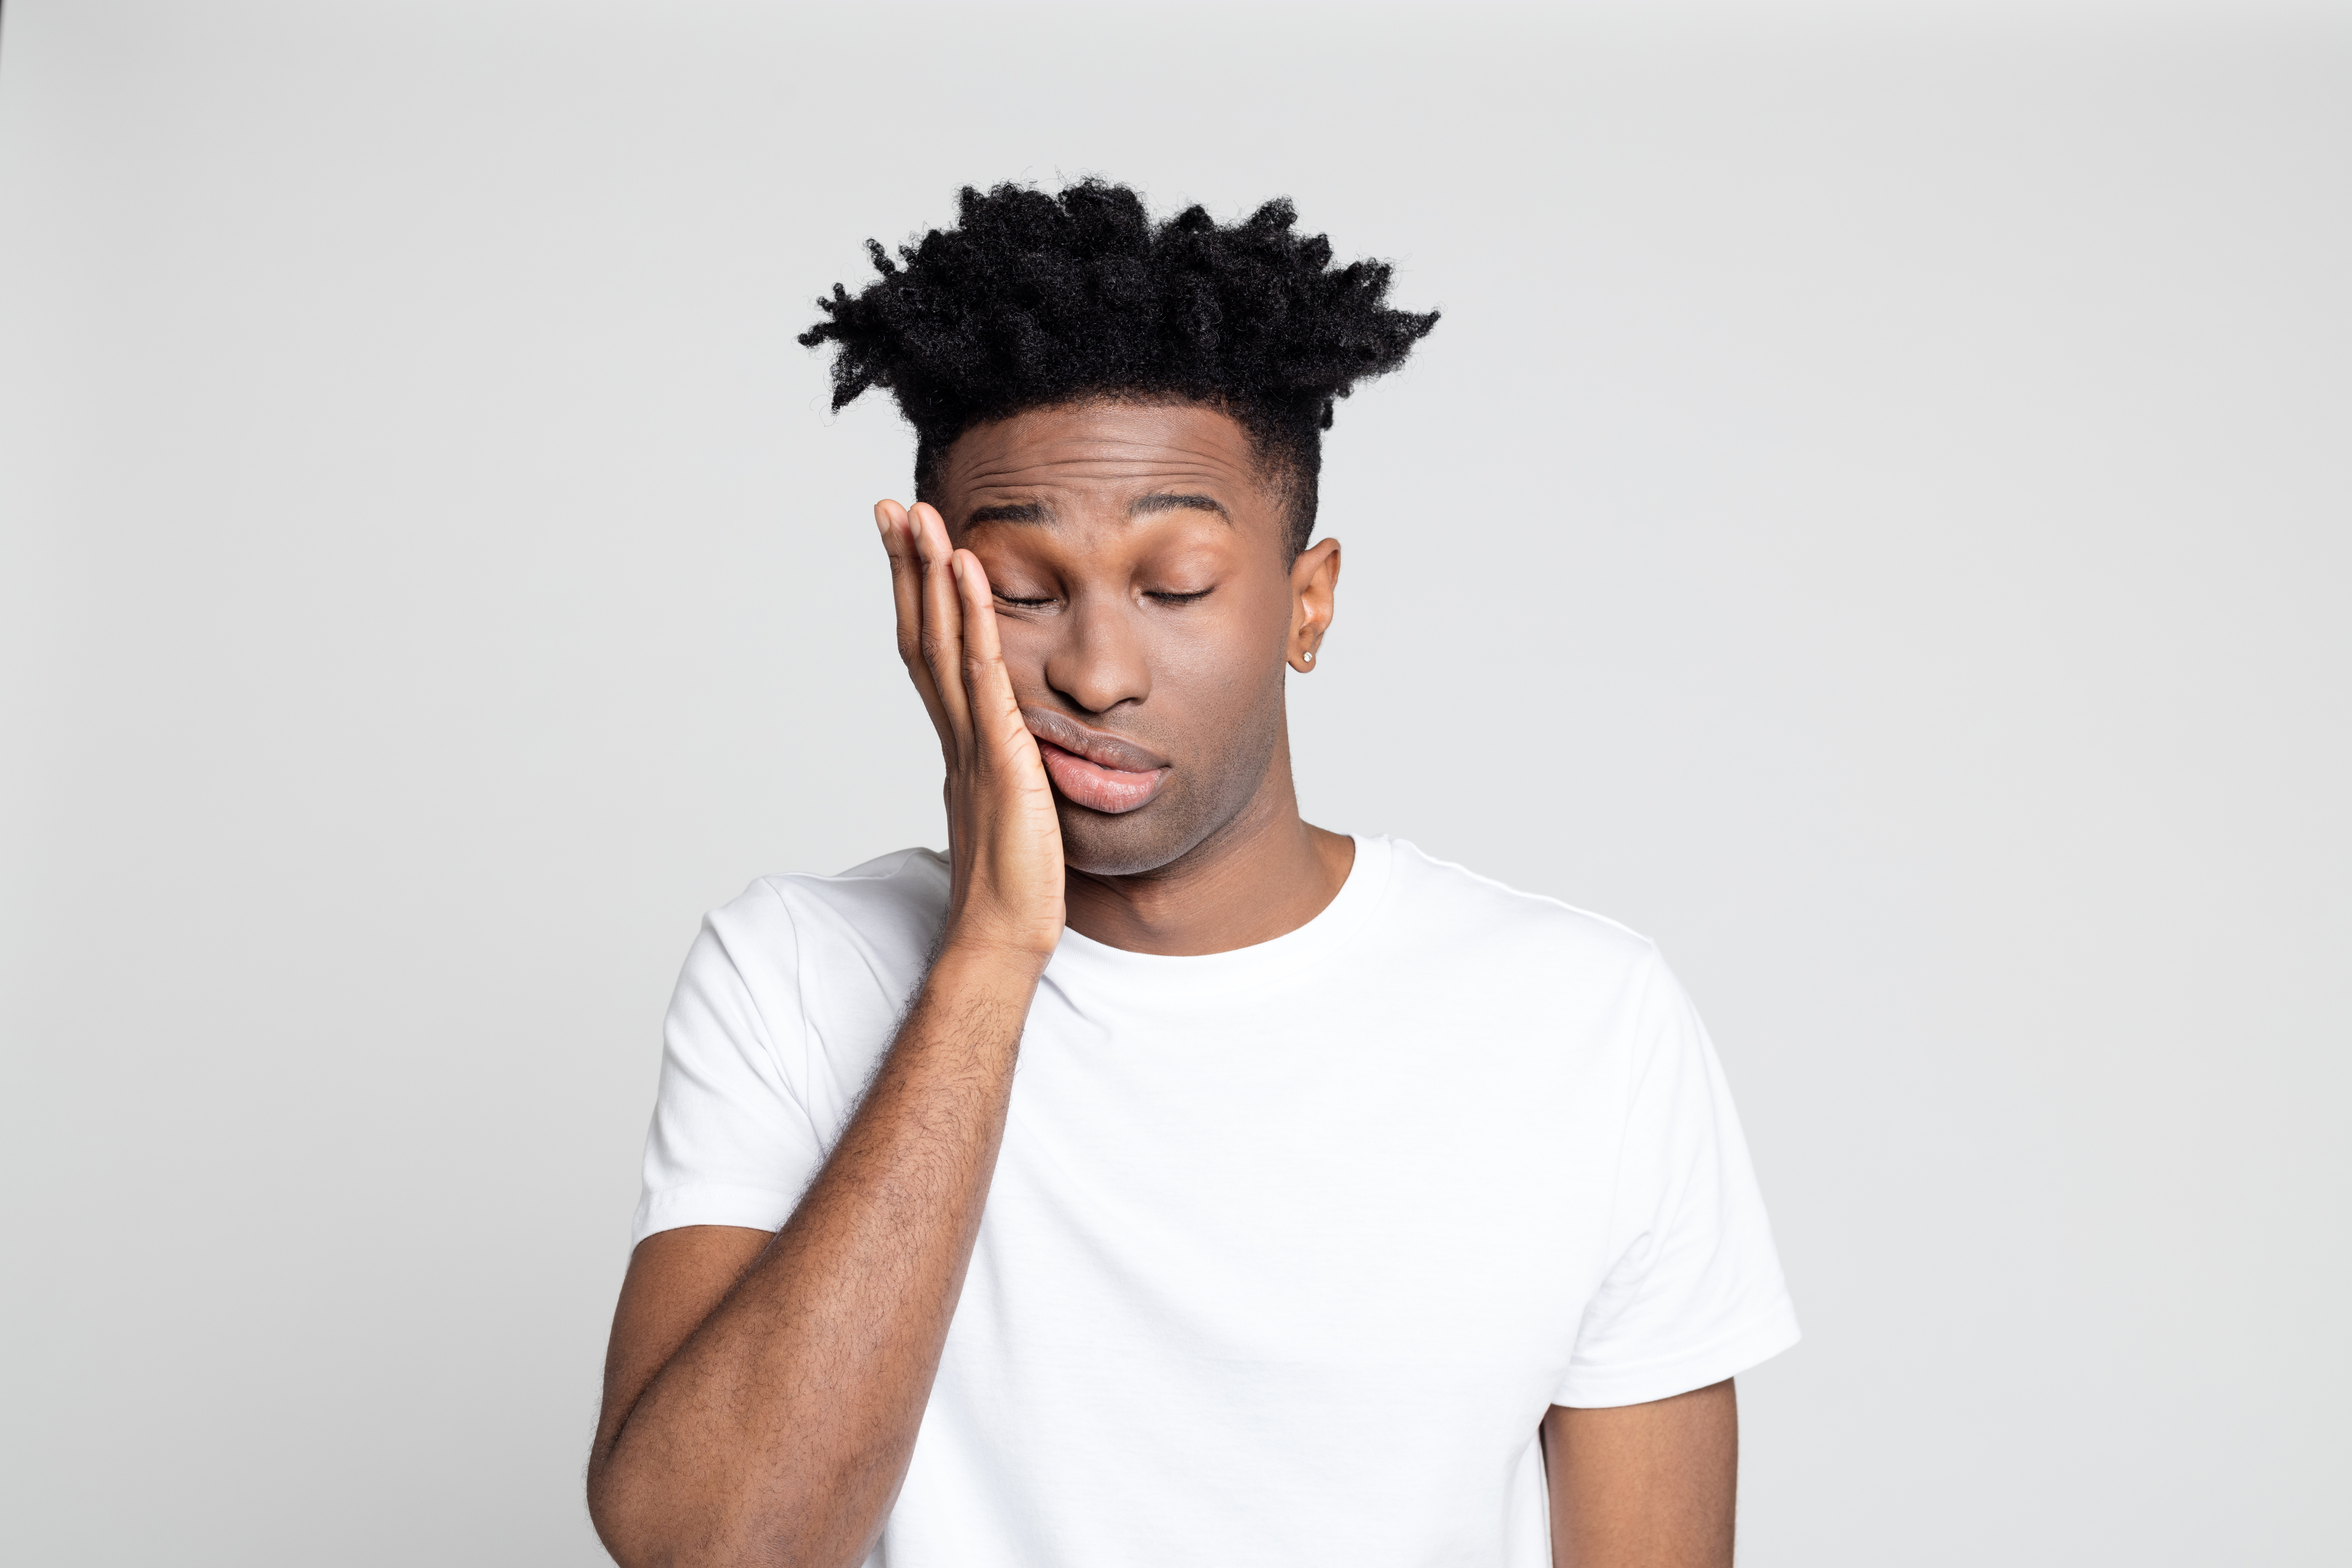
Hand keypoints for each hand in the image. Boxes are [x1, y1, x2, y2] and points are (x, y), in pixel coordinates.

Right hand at [878, 500, 1065, 962]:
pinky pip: (984, 673)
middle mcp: (955, 733)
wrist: (1006, 934)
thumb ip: (1008, 765)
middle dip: (905, 568)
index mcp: (958, 742)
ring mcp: (972, 742)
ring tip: (921, 516)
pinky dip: (974, 618)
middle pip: (920, 634)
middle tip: (891, 507)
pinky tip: (967, 571)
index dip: (913, 597)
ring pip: (941, 642)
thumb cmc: (1014, 881)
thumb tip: (1017, 744)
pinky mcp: (1000, 754)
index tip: (904, 546)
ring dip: (929, 574)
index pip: (926, 653)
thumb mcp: (1012, 804)